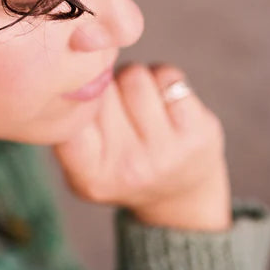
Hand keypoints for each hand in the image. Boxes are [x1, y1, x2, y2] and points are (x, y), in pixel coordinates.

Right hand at [51, 62, 231, 229]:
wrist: (181, 195)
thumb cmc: (120, 165)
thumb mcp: (82, 165)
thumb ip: (68, 127)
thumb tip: (70, 74)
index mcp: (92, 178)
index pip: (68, 117)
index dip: (71, 93)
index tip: (75, 93)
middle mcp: (130, 168)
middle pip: (99, 87)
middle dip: (104, 85)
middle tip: (113, 105)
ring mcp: (168, 151)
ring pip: (132, 75)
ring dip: (132, 80)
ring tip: (137, 103)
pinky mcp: (200, 131)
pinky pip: (166, 75)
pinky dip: (161, 80)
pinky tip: (163, 102)